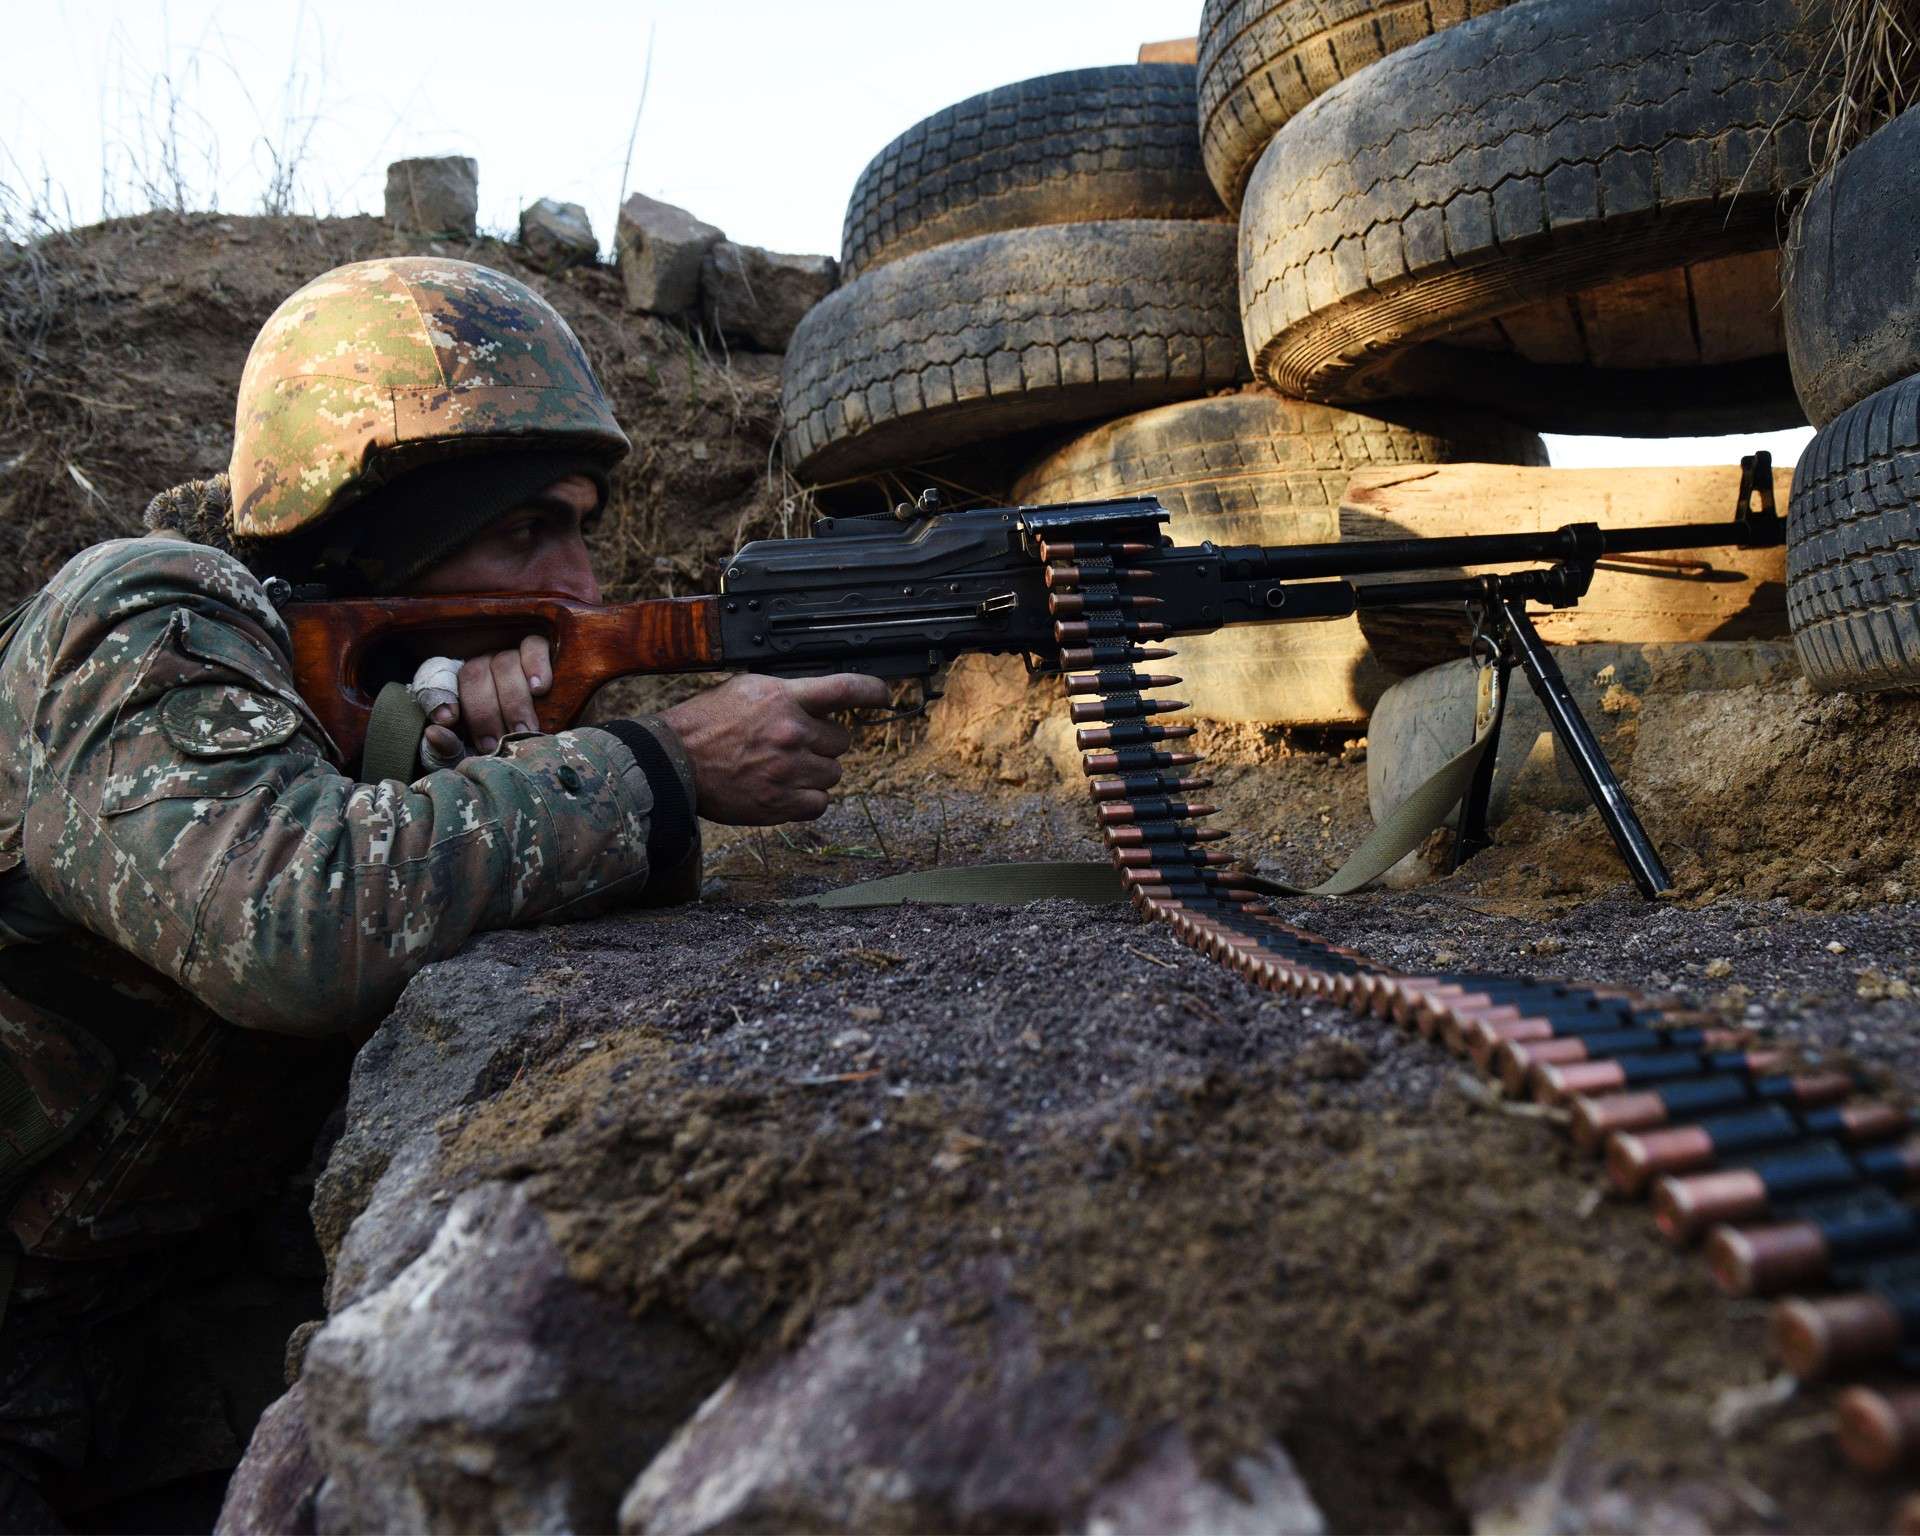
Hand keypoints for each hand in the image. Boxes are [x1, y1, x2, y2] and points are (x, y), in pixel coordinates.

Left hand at [421, 636, 552, 761]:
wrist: (548, 743)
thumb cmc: (507, 747)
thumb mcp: (476, 754)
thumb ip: (451, 748)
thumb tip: (433, 733)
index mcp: (459, 689)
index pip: (438, 680)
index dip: (440, 696)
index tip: (448, 720)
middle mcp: (482, 666)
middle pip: (474, 674)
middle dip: (484, 712)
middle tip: (497, 742)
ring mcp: (510, 655)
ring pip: (504, 664)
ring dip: (514, 701)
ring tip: (524, 730)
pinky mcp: (539, 649)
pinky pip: (533, 646)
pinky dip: (536, 666)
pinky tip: (539, 689)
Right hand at [661, 673, 889, 824]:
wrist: (675, 762)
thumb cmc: (706, 723)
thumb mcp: (746, 689)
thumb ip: (787, 692)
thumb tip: (820, 699)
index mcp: (783, 698)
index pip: (845, 689)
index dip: (872, 691)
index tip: (884, 696)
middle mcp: (791, 733)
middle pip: (841, 741)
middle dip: (824, 743)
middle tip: (794, 744)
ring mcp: (788, 770)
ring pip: (833, 774)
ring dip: (816, 772)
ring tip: (784, 767)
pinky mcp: (780, 803)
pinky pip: (820, 803)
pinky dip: (808, 799)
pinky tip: (787, 789)